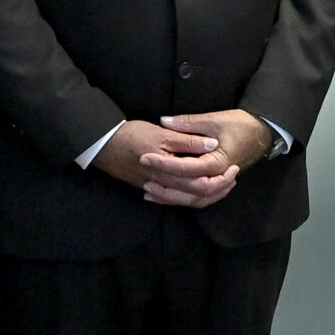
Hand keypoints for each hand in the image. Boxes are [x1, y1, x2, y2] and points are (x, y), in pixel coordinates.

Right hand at [92, 117, 226, 194]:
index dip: (221, 179)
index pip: (203, 185)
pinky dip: (187, 196)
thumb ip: (188, 141)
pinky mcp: (148, 186)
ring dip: (205, 194)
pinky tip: (192, 191)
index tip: (234, 167)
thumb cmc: (130, 136)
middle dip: (218, 189)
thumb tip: (212, 144)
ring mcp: (155, 188)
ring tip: (219, 184)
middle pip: (197, 197)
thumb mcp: (161, 134)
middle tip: (233, 177)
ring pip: (185, 200)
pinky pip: (173, 198)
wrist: (100, 145)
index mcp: (170, 173)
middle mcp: (164, 186)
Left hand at [146, 108, 273, 207]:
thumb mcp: (214, 119)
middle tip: (144, 179)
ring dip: (172, 198)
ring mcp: (219, 183)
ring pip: (194, 199)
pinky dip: (182, 199)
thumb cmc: (241, 124)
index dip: (165, 164)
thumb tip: (164, 121)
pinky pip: (199, 198)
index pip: (187, 168)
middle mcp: (218, 177)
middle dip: (166, 187)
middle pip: (190, 191)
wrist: (262, 133)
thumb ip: (188, 122)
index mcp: (217, 161)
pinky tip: (166, 196)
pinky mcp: (217, 184)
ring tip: (150, 192)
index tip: (146, 157)